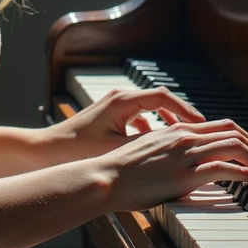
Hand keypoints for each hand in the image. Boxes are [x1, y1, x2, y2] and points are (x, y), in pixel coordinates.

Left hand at [47, 85, 205, 163]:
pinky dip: (150, 126)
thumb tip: (174, 149)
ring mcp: (114, 105)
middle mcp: (119, 98)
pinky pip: (137, 116)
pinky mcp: (110, 116)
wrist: (47, 150)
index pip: (163, 97)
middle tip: (197, 130)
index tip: (200, 124)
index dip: (185, 110)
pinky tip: (154, 144)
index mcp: (123, 101)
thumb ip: (146, 146)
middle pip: (159, 99)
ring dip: (165, 121)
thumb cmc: (78, 149)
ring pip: (149, 108)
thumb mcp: (117, 150)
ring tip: (181, 137)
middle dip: (179, 114)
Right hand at [97, 117, 247, 212]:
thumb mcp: (151, 151)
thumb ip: (172, 150)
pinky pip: (220, 167)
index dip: (245, 139)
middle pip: (234, 133)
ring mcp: (184, 155)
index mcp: (178, 130)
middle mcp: (185, 137)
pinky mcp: (182, 176)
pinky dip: (240, 172)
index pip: (223, 126)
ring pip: (233, 147)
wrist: (105, 177)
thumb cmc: (124, 169)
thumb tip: (188, 159)